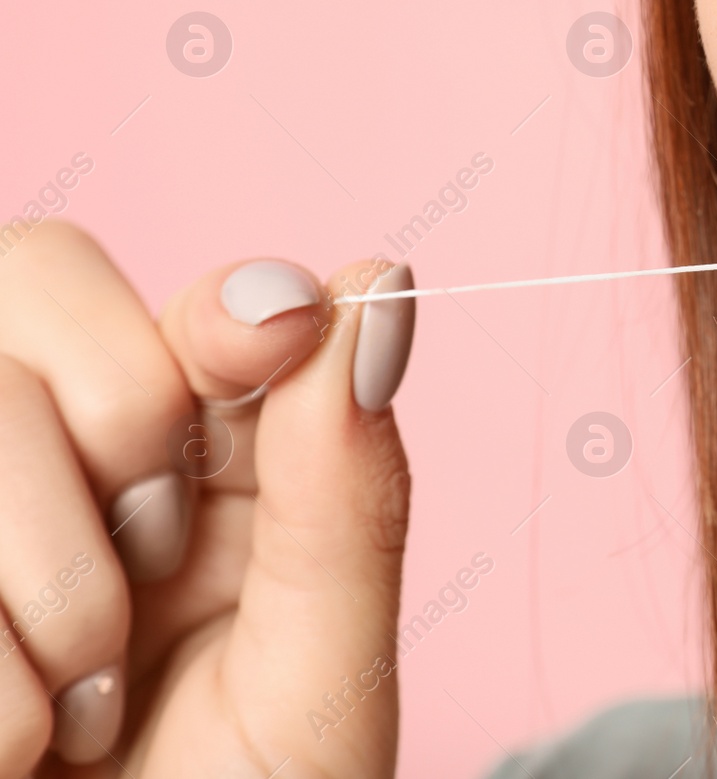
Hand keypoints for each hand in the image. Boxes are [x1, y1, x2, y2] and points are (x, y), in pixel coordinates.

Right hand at [0, 222, 414, 777]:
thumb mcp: (316, 685)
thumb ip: (346, 493)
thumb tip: (379, 284)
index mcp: (230, 467)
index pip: (216, 302)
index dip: (232, 304)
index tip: (262, 332)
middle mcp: (89, 461)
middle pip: (39, 289)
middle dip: (103, 441)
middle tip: (140, 597)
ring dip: (31, 575)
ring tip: (74, 710)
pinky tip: (9, 736)